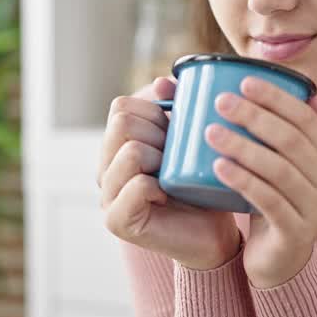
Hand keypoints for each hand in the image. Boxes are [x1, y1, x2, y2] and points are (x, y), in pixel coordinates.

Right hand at [98, 76, 241, 270]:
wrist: (212, 233)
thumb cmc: (201, 184)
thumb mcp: (190, 140)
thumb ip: (176, 109)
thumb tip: (163, 83)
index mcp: (116, 146)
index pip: (121, 106)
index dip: (154, 111)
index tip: (175, 132)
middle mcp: (104, 169)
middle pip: (122, 124)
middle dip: (159, 134)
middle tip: (178, 156)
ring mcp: (107, 196)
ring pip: (130, 152)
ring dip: (161, 159)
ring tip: (174, 175)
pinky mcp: (117, 221)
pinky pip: (135, 187)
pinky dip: (157, 186)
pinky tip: (169, 194)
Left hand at [206, 77, 316, 288]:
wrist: (279, 262)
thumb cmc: (277, 204)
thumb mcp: (288, 167)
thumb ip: (296, 134)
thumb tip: (310, 92)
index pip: (307, 120)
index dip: (277, 98)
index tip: (244, 81)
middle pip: (292, 141)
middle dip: (255, 116)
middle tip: (221, 102)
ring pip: (279, 170)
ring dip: (243, 146)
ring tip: (211, 132)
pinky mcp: (296, 233)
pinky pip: (269, 200)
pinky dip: (243, 181)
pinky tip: (218, 167)